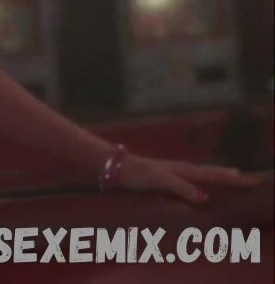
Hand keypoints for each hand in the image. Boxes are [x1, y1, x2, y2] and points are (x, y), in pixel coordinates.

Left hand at [116, 154, 262, 202]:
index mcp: (182, 170)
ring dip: (214, 174)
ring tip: (227, 174)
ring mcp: (169, 170)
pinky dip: (198, 178)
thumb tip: (205, 198)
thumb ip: (181, 188)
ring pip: (198, 172)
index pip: (212, 175)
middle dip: (227, 175)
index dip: (231, 179)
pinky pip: (187, 176)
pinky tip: (195, 181)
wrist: (113, 165)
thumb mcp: (160, 181)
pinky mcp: (161, 175)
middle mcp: (178, 168)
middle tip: (245, 177)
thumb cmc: (136, 173)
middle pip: (208, 171)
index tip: (251, 180)